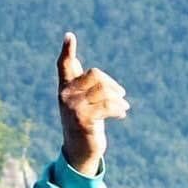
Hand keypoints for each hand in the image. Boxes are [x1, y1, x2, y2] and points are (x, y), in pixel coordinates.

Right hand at [57, 32, 128, 175]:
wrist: (80, 151)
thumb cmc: (84, 123)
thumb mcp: (81, 102)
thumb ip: (81, 83)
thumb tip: (80, 62)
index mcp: (65, 88)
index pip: (64, 65)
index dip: (68, 50)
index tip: (70, 35)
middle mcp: (65, 95)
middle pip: (95, 75)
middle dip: (112, 84)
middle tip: (121, 94)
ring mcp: (72, 107)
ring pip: (103, 91)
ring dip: (118, 99)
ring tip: (124, 107)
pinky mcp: (83, 119)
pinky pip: (107, 106)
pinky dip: (118, 109)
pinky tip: (122, 114)